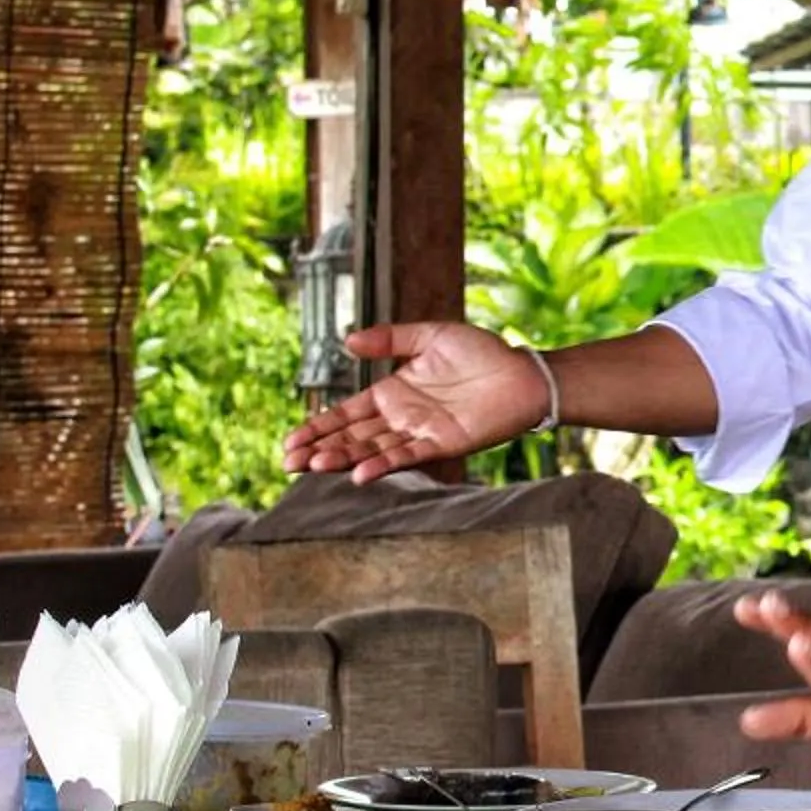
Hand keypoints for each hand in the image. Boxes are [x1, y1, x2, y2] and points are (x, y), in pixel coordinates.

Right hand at [281, 322, 549, 480]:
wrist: (523, 372)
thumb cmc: (482, 352)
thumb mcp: (430, 336)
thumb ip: (389, 338)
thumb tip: (347, 341)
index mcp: (392, 393)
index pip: (346, 414)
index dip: (318, 427)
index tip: (290, 440)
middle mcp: (401, 417)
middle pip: (352, 437)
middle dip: (319, 449)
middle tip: (287, 462)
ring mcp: (420, 432)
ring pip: (372, 449)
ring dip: (343, 459)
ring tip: (312, 467)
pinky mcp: (442, 443)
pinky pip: (407, 456)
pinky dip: (383, 465)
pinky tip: (359, 474)